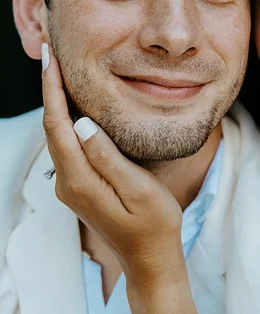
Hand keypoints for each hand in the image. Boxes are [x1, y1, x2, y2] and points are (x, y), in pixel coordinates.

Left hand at [41, 45, 183, 286]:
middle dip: (51, 89)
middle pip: (52, 126)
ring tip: (62, 71)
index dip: (53, 89)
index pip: (58, 125)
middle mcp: (67, 182)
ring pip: (59, 136)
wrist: (150, 260)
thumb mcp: (140, 191)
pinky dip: (69, 121)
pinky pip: (69, 147)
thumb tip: (84, 123)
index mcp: (80, 180)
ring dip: (58, 103)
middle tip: (53, 53)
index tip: (51, 58)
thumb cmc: (155, 225)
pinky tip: (78, 106)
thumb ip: (110, 158)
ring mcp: (71, 186)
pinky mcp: (81, 187)